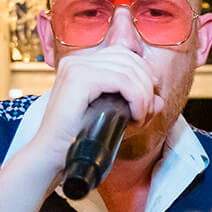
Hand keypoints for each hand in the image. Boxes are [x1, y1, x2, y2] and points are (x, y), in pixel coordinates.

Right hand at [33, 46, 160, 168]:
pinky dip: (137, 99)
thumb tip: (160, 99)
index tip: (146, 103)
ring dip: (143, 96)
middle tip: (145, 114)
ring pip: (129, 70)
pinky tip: (135, 117)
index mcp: (82, 64)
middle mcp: (77, 60)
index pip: (124, 55)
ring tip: (139, 118)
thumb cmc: (79, 139)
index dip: (143, 77)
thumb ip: (137, 105)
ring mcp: (76, 67)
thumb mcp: (113, 117)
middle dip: (146, 86)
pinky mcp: (79, 78)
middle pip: (129, 59)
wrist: (52, 156)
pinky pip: (122, 81)